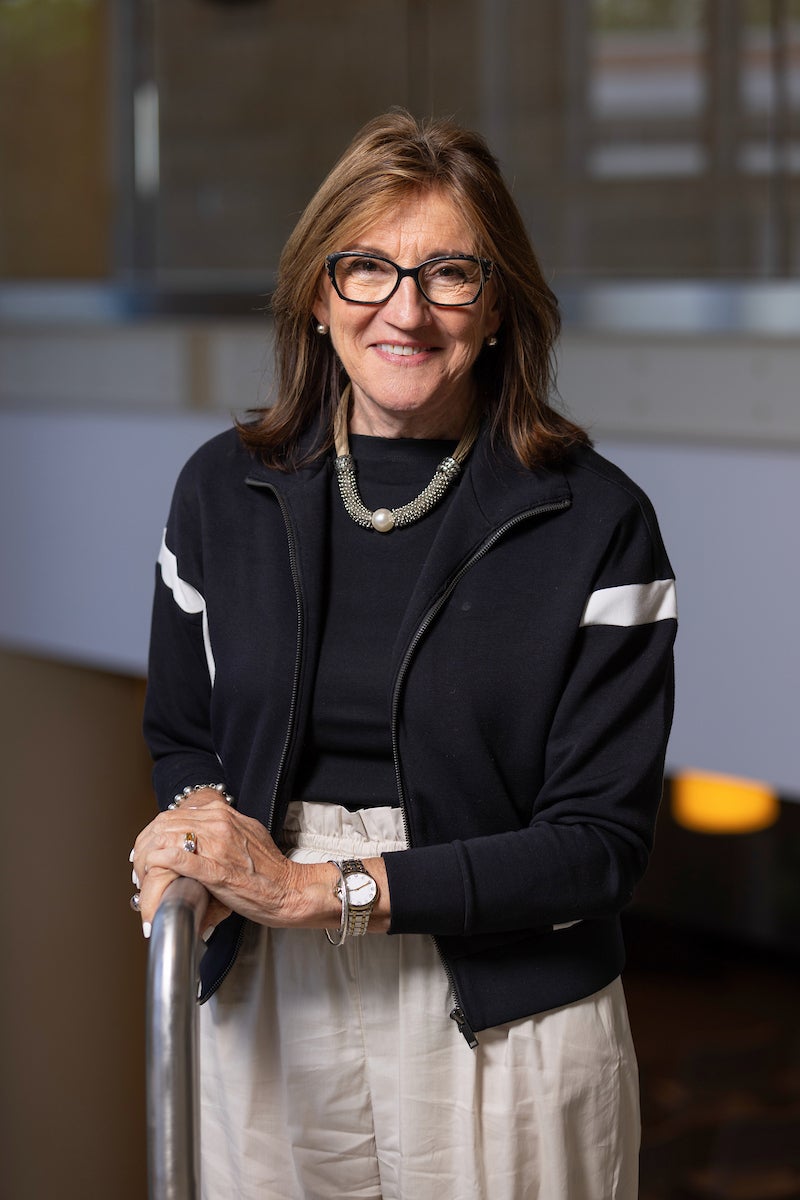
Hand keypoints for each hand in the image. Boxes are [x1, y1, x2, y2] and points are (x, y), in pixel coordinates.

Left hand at [131, 794, 340, 936]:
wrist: (289, 890)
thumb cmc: (269, 870)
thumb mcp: (246, 834)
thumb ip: (221, 828)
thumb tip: (197, 831)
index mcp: (224, 814)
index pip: (175, 813)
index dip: (155, 830)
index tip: (148, 846)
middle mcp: (219, 824)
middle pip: (165, 824)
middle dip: (145, 844)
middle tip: (138, 865)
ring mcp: (218, 846)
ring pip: (167, 839)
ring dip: (147, 858)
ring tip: (142, 875)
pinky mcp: (217, 870)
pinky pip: (180, 860)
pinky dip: (161, 865)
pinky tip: (153, 872)